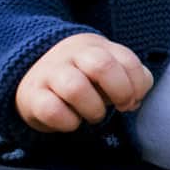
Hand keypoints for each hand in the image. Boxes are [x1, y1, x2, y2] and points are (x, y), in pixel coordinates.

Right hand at [15, 33, 154, 132]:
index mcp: (95, 46)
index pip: (126, 59)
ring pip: (75, 88)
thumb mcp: (107, 72)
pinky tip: (72, 122)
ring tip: (95, 115)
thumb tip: (134, 100)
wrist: (32, 79)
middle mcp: (71, 55)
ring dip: (94, 109)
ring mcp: (49, 73)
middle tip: (121, 106)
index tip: (134, 99)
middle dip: (120, 91)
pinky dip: (68, 122)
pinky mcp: (32, 96)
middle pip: (102, 65)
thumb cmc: (82, 78)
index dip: (138, 83)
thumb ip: (129, 81)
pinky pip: (52, 110)